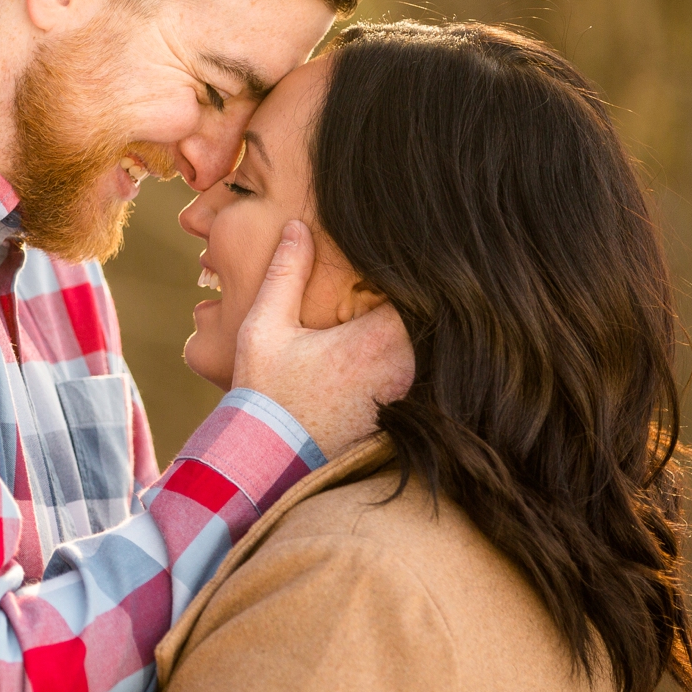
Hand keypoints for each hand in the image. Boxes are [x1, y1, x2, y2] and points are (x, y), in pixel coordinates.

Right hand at [233, 221, 414, 455]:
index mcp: (378, 338)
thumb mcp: (264, 327)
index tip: (378, 264)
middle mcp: (406, 368)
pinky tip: (374, 361)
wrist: (270, 464)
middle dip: (406, 298)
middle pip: (426, 315)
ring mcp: (410, 396)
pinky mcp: (407, 418)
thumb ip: (285, 273)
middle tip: (383, 285)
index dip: (398, 270)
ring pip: (425, 346)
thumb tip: (298, 227)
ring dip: (408, 331)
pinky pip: (418, 377)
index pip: (413, 286)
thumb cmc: (265, 395)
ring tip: (374, 318)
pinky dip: (405, 363)